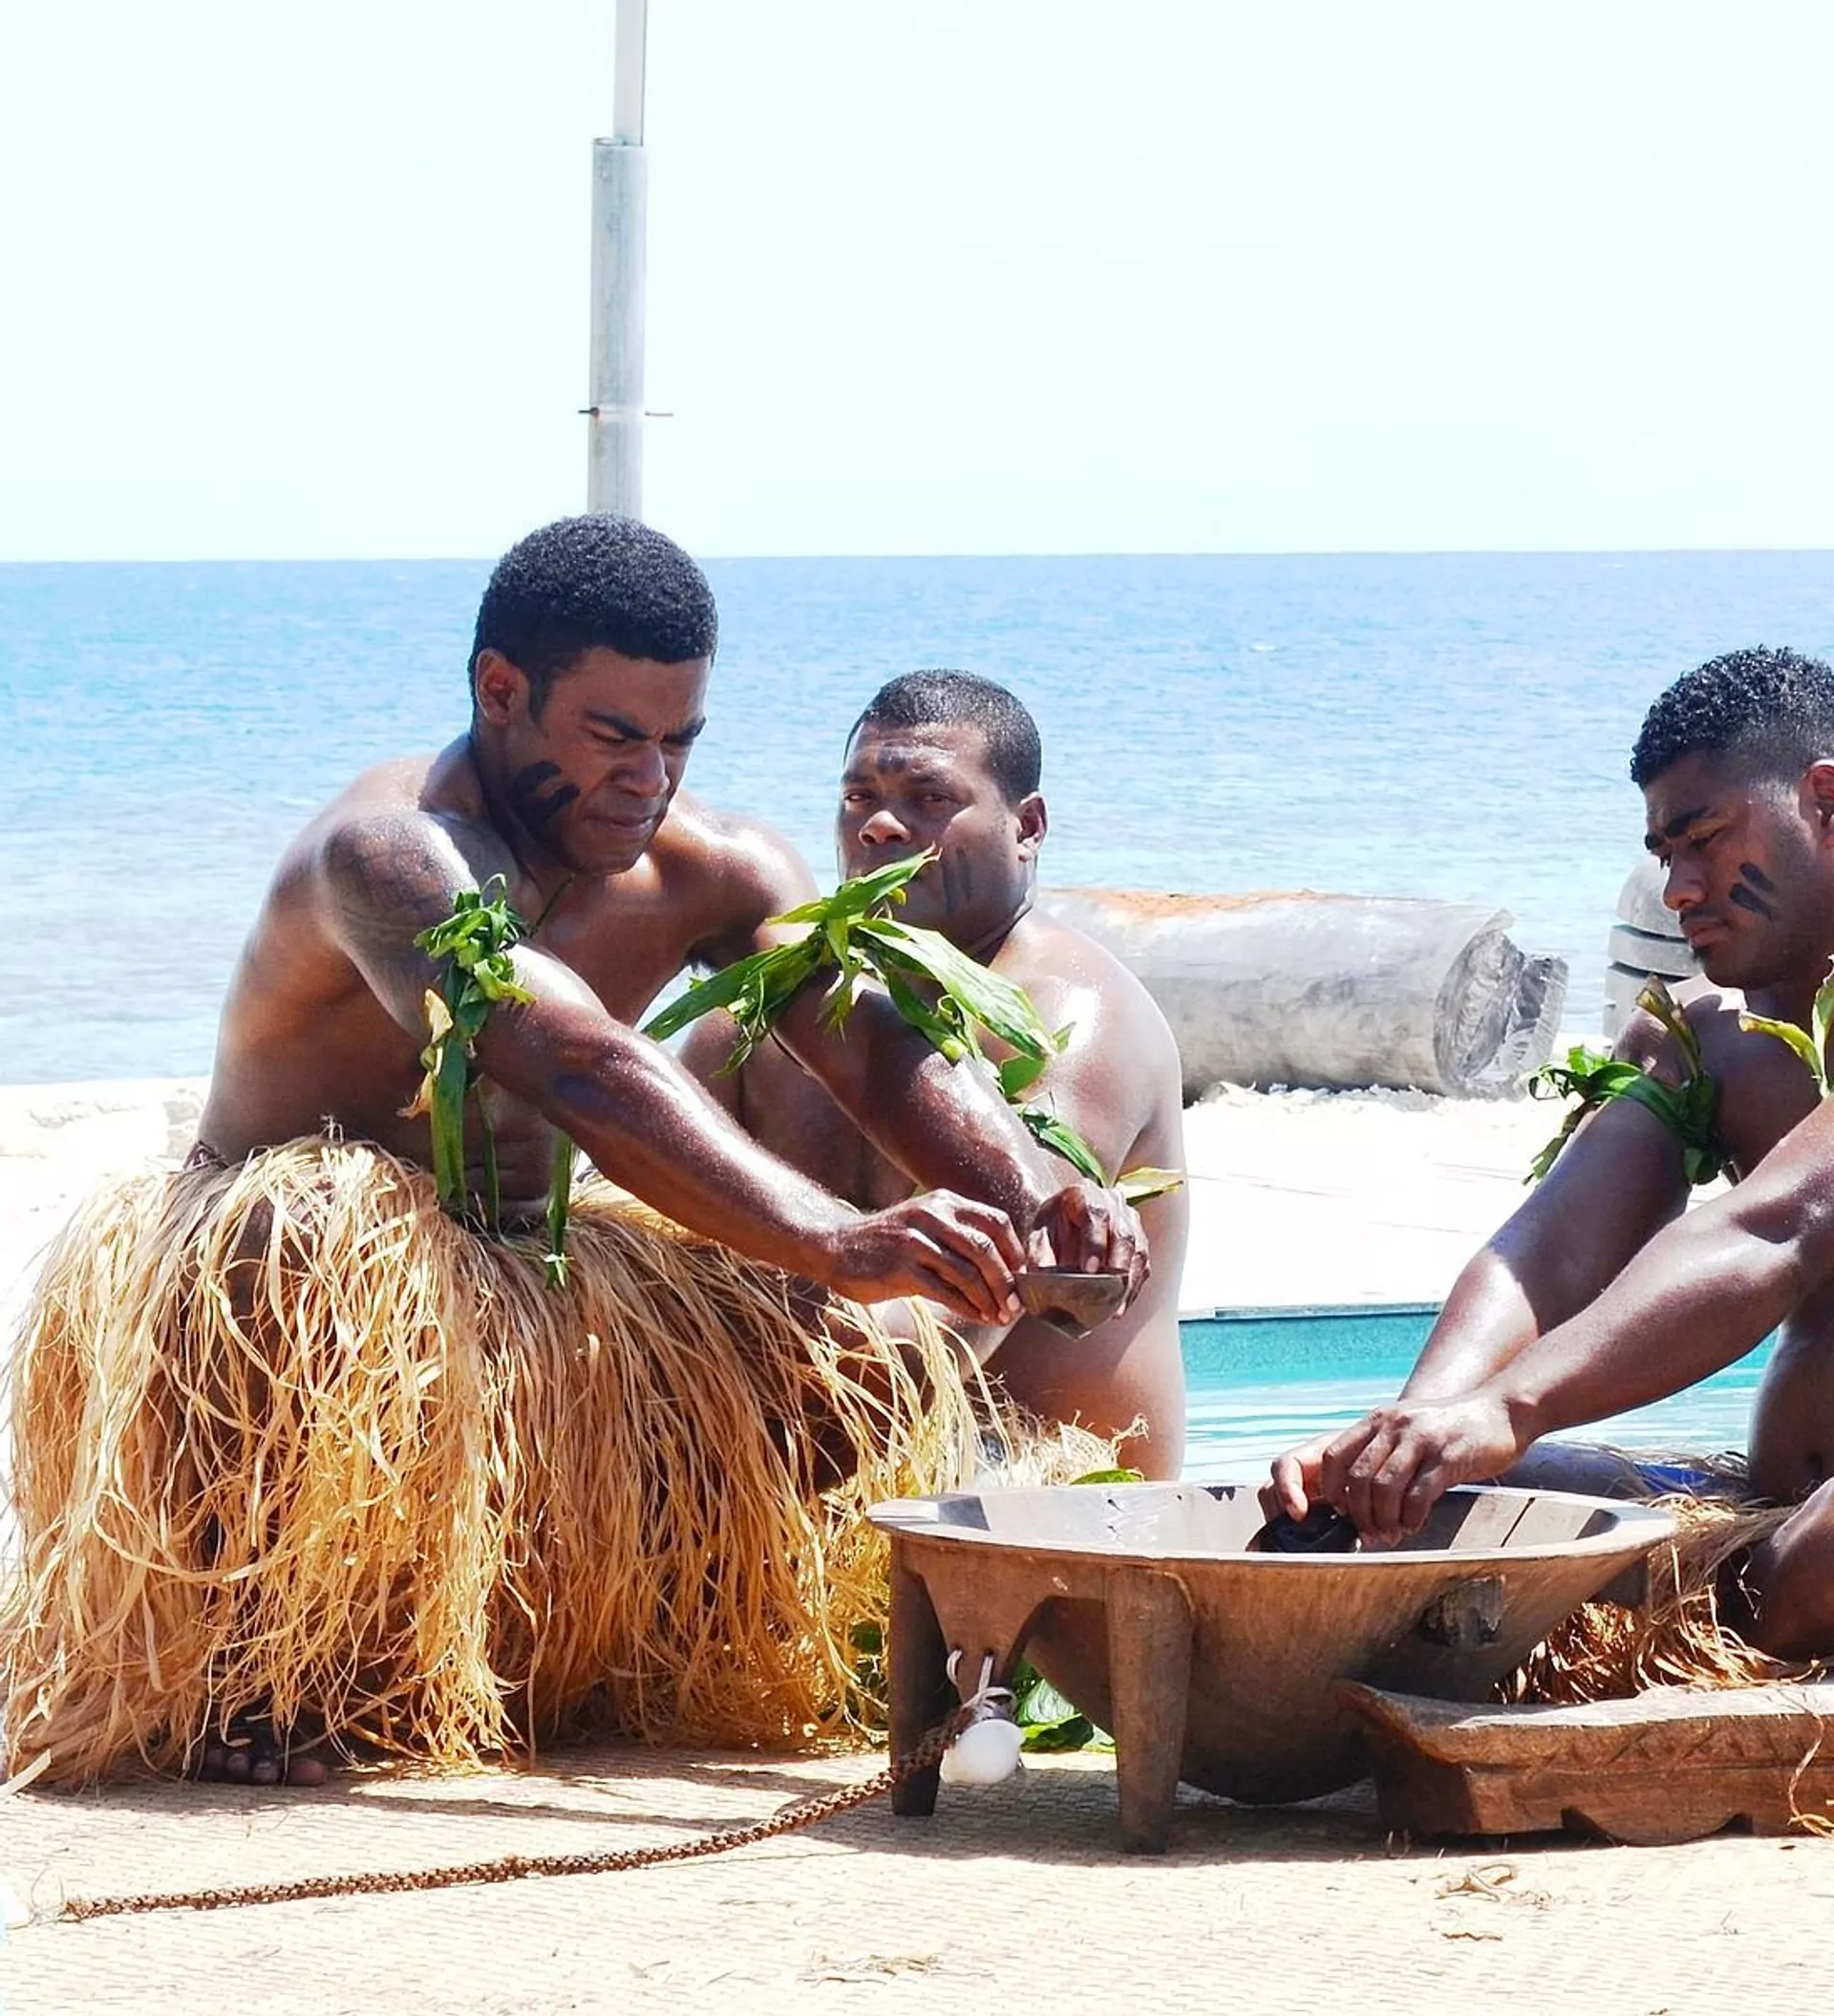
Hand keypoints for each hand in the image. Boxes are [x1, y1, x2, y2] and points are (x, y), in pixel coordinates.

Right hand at [818, 1192, 1026, 1324]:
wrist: (835, 1247)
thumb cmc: (886, 1242)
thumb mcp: (924, 1225)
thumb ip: (957, 1237)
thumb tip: (1002, 1270)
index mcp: (943, 1202)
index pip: (995, 1222)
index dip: (1015, 1252)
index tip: (1021, 1277)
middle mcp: (932, 1216)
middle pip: (986, 1249)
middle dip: (1006, 1282)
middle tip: (1015, 1306)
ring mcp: (916, 1241)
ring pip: (968, 1273)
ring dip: (989, 1299)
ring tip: (999, 1316)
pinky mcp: (901, 1268)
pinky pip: (945, 1291)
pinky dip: (968, 1307)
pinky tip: (977, 1316)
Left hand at [1027, 1182, 1148, 1310]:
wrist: (1066, 1220)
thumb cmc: (1053, 1226)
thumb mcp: (1039, 1234)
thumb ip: (1039, 1253)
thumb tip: (1042, 1279)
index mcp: (1085, 1194)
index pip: (1096, 1215)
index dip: (1094, 1244)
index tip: (1088, 1270)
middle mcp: (1114, 1203)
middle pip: (1123, 1234)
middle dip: (1116, 1267)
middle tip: (1106, 1295)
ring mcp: (1131, 1222)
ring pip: (1138, 1251)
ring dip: (1127, 1283)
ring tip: (1114, 1310)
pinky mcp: (1140, 1243)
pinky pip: (1142, 1266)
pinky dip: (1132, 1289)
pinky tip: (1119, 1307)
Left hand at [1265, 1392, 1526, 1543]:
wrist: (1500, 1410)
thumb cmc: (1448, 1430)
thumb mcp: (1405, 1429)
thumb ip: (1381, 1453)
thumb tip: (1355, 1501)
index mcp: (1377, 1420)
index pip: (1332, 1456)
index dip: (1328, 1490)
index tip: (1340, 1513)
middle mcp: (1394, 1425)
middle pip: (1356, 1479)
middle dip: (1358, 1514)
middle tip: (1369, 1533)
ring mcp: (1421, 1439)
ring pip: (1384, 1489)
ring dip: (1384, 1519)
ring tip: (1391, 1533)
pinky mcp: (1448, 1456)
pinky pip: (1418, 1496)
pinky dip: (1411, 1518)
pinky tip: (1414, 1525)